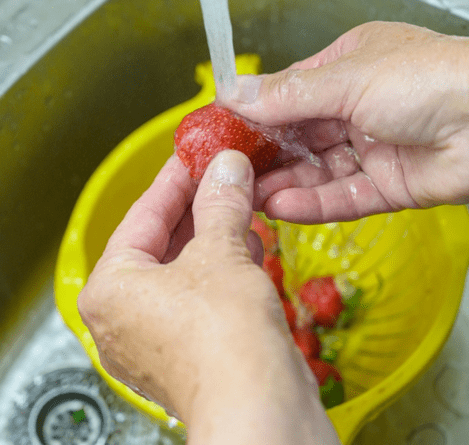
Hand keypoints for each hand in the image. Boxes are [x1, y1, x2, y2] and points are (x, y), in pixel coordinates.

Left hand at [77, 150, 340, 444]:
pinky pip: (199, 292)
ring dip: (214, 234)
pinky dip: (221, 265)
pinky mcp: (188, 349)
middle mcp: (124, 316)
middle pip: (163, 242)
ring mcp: (155, 336)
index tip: (194, 156)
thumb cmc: (225, 337)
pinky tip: (246, 244)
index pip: (142, 215)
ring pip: (184, 267)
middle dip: (198, 206)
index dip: (173, 179)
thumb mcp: (221, 253)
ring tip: (237, 203)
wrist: (262, 409)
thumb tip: (227, 166)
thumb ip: (220, 203)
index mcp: (111, 289)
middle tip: (221, 175)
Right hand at [224, 21, 468, 223]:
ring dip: (282, 185)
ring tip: (247, 198)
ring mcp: (371, 151)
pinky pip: (341, 198)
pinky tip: (280, 208)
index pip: (288, 96)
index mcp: (347, 70)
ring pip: (316, 173)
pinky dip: (311, 204)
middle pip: (298, 139)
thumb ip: (289, 95)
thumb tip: (234, 92)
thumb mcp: (348, 79)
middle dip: (264, 158)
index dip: (254, 115)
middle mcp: (356, 110)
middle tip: (229, 174)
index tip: (221, 133)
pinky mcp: (385, 187)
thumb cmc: (431, 79)